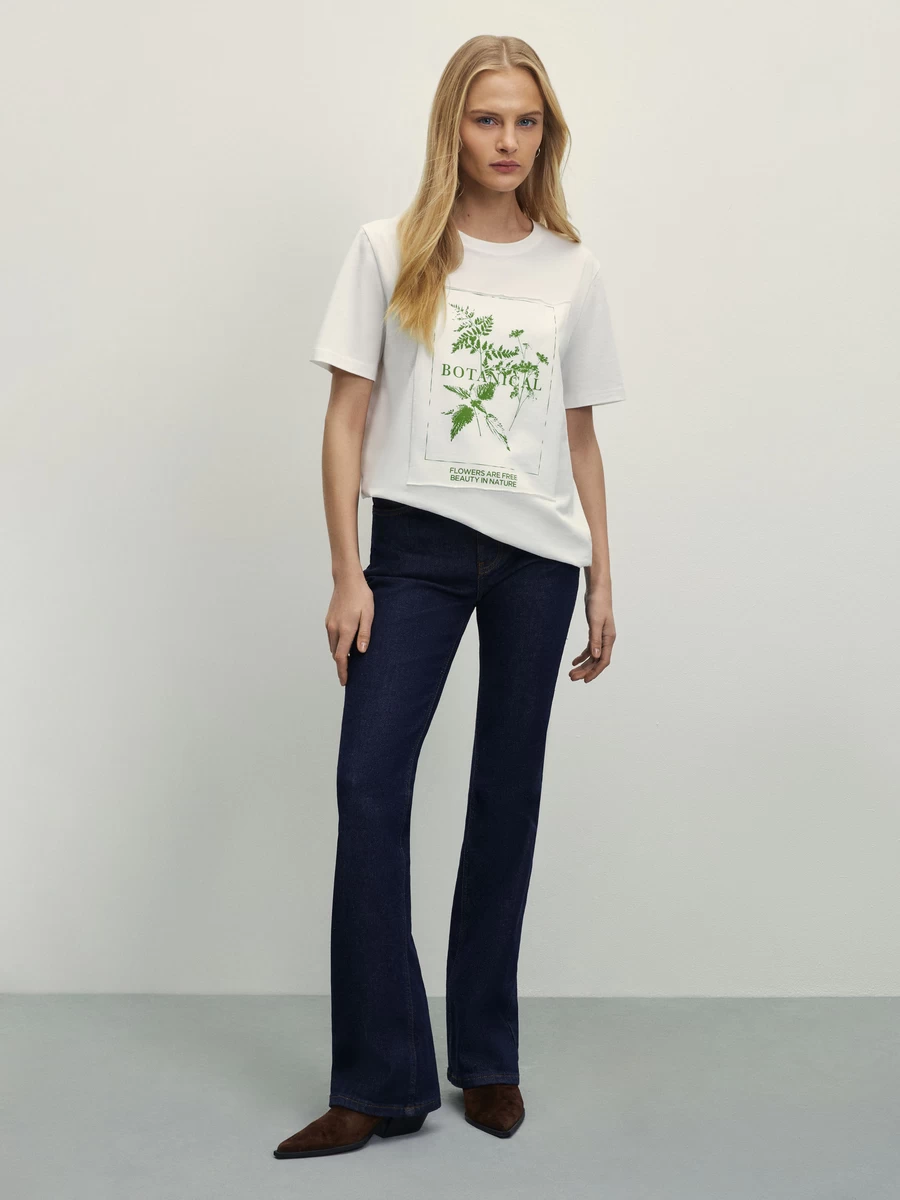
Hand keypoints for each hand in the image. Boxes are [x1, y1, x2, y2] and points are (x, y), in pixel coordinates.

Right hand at [325, 570, 373, 685]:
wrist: (347, 580)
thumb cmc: (361, 596)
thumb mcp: (369, 614)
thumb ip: (364, 634)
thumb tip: (361, 652)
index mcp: (346, 630)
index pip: (341, 657)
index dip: (342, 671)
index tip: (344, 682)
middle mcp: (334, 629)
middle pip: (336, 654)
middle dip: (341, 665)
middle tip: (351, 674)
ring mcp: (330, 624)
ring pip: (333, 646)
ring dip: (339, 654)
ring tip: (350, 660)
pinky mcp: (328, 620)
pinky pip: (332, 638)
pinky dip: (337, 645)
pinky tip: (346, 644)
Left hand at [570, 581, 615, 682]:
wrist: (598, 589)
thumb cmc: (598, 603)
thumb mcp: (595, 622)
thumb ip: (595, 639)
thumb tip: (595, 657)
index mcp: (609, 639)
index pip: (603, 661)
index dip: (594, 672)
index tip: (584, 680)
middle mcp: (606, 640)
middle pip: (596, 661)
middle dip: (585, 671)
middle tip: (572, 677)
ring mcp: (601, 636)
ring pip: (593, 656)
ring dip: (583, 665)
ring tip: (571, 672)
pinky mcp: (595, 632)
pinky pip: (590, 648)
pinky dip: (582, 656)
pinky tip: (574, 661)